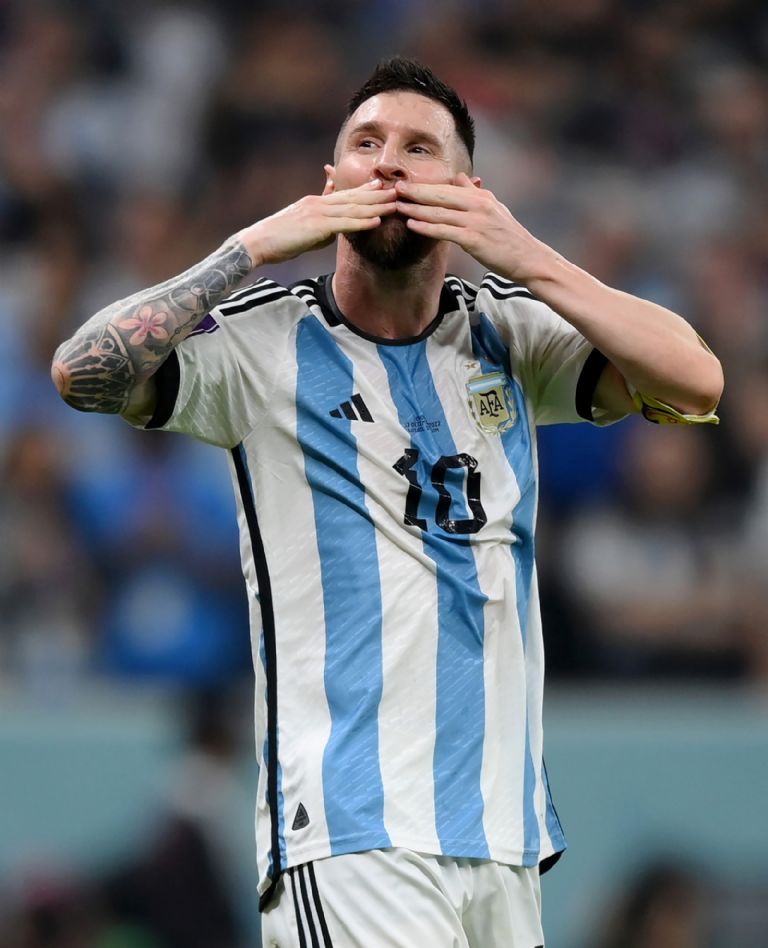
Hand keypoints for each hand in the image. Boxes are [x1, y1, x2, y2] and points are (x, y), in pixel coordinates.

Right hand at [239, 176, 396, 265]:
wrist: (257, 243)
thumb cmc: (279, 239)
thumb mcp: (302, 224)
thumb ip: (319, 219)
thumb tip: (334, 222)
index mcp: (317, 203)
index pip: (346, 194)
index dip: (366, 189)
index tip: (383, 184)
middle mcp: (319, 203)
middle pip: (354, 197)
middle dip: (378, 194)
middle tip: (399, 189)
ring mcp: (318, 213)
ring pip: (353, 208)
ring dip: (376, 206)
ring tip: (395, 204)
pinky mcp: (316, 227)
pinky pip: (343, 224)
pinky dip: (361, 222)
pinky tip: (376, 221)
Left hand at [394, 173, 553, 282]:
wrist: (528, 258)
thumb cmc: (509, 237)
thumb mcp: (494, 209)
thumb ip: (474, 193)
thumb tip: (459, 177)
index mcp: (481, 197)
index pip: (447, 188)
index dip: (425, 186)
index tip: (406, 184)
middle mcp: (478, 204)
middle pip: (440, 195)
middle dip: (416, 192)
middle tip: (394, 189)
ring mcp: (475, 221)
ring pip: (440, 212)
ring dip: (416, 209)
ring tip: (398, 206)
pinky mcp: (474, 239)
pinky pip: (445, 231)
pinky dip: (427, 227)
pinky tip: (412, 225)